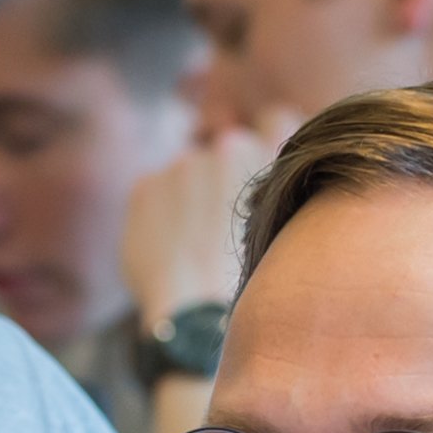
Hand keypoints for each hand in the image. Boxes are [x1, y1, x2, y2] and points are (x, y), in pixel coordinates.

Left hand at [116, 115, 295, 339]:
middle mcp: (230, 147)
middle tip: (221, 220)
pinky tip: (171, 248)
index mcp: (273, 156)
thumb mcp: (286, 228)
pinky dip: (160, 214)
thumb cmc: (251, 280)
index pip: (275, 119)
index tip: (259, 163)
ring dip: (189, 195)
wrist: (201, 312)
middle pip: (224, 148)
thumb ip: (274, 187)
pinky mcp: (146, 183)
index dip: (265, 139)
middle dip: (221, 173)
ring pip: (186, 173)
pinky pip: (155, 192)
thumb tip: (256, 172)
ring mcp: (185, 163)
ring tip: (195, 244)